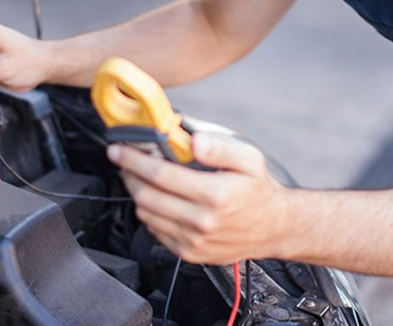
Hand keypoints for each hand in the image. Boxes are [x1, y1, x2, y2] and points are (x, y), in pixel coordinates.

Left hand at [107, 132, 290, 263]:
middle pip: (146, 195)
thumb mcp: (249, 159)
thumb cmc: (258, 190)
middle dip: (128, 174)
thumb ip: (219, 146)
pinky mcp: (188, 253)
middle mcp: (202, 220)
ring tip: (139, 176)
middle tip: (124, 160)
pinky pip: (155, 231)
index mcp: (215, 194)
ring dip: (136, 192)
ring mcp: (193, 240)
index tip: (118, 149)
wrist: (273, 228)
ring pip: (146, 214)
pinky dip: (149, 212)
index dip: (133, 160)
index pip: (160, 174)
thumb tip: (193, 139)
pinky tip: (158, 198)